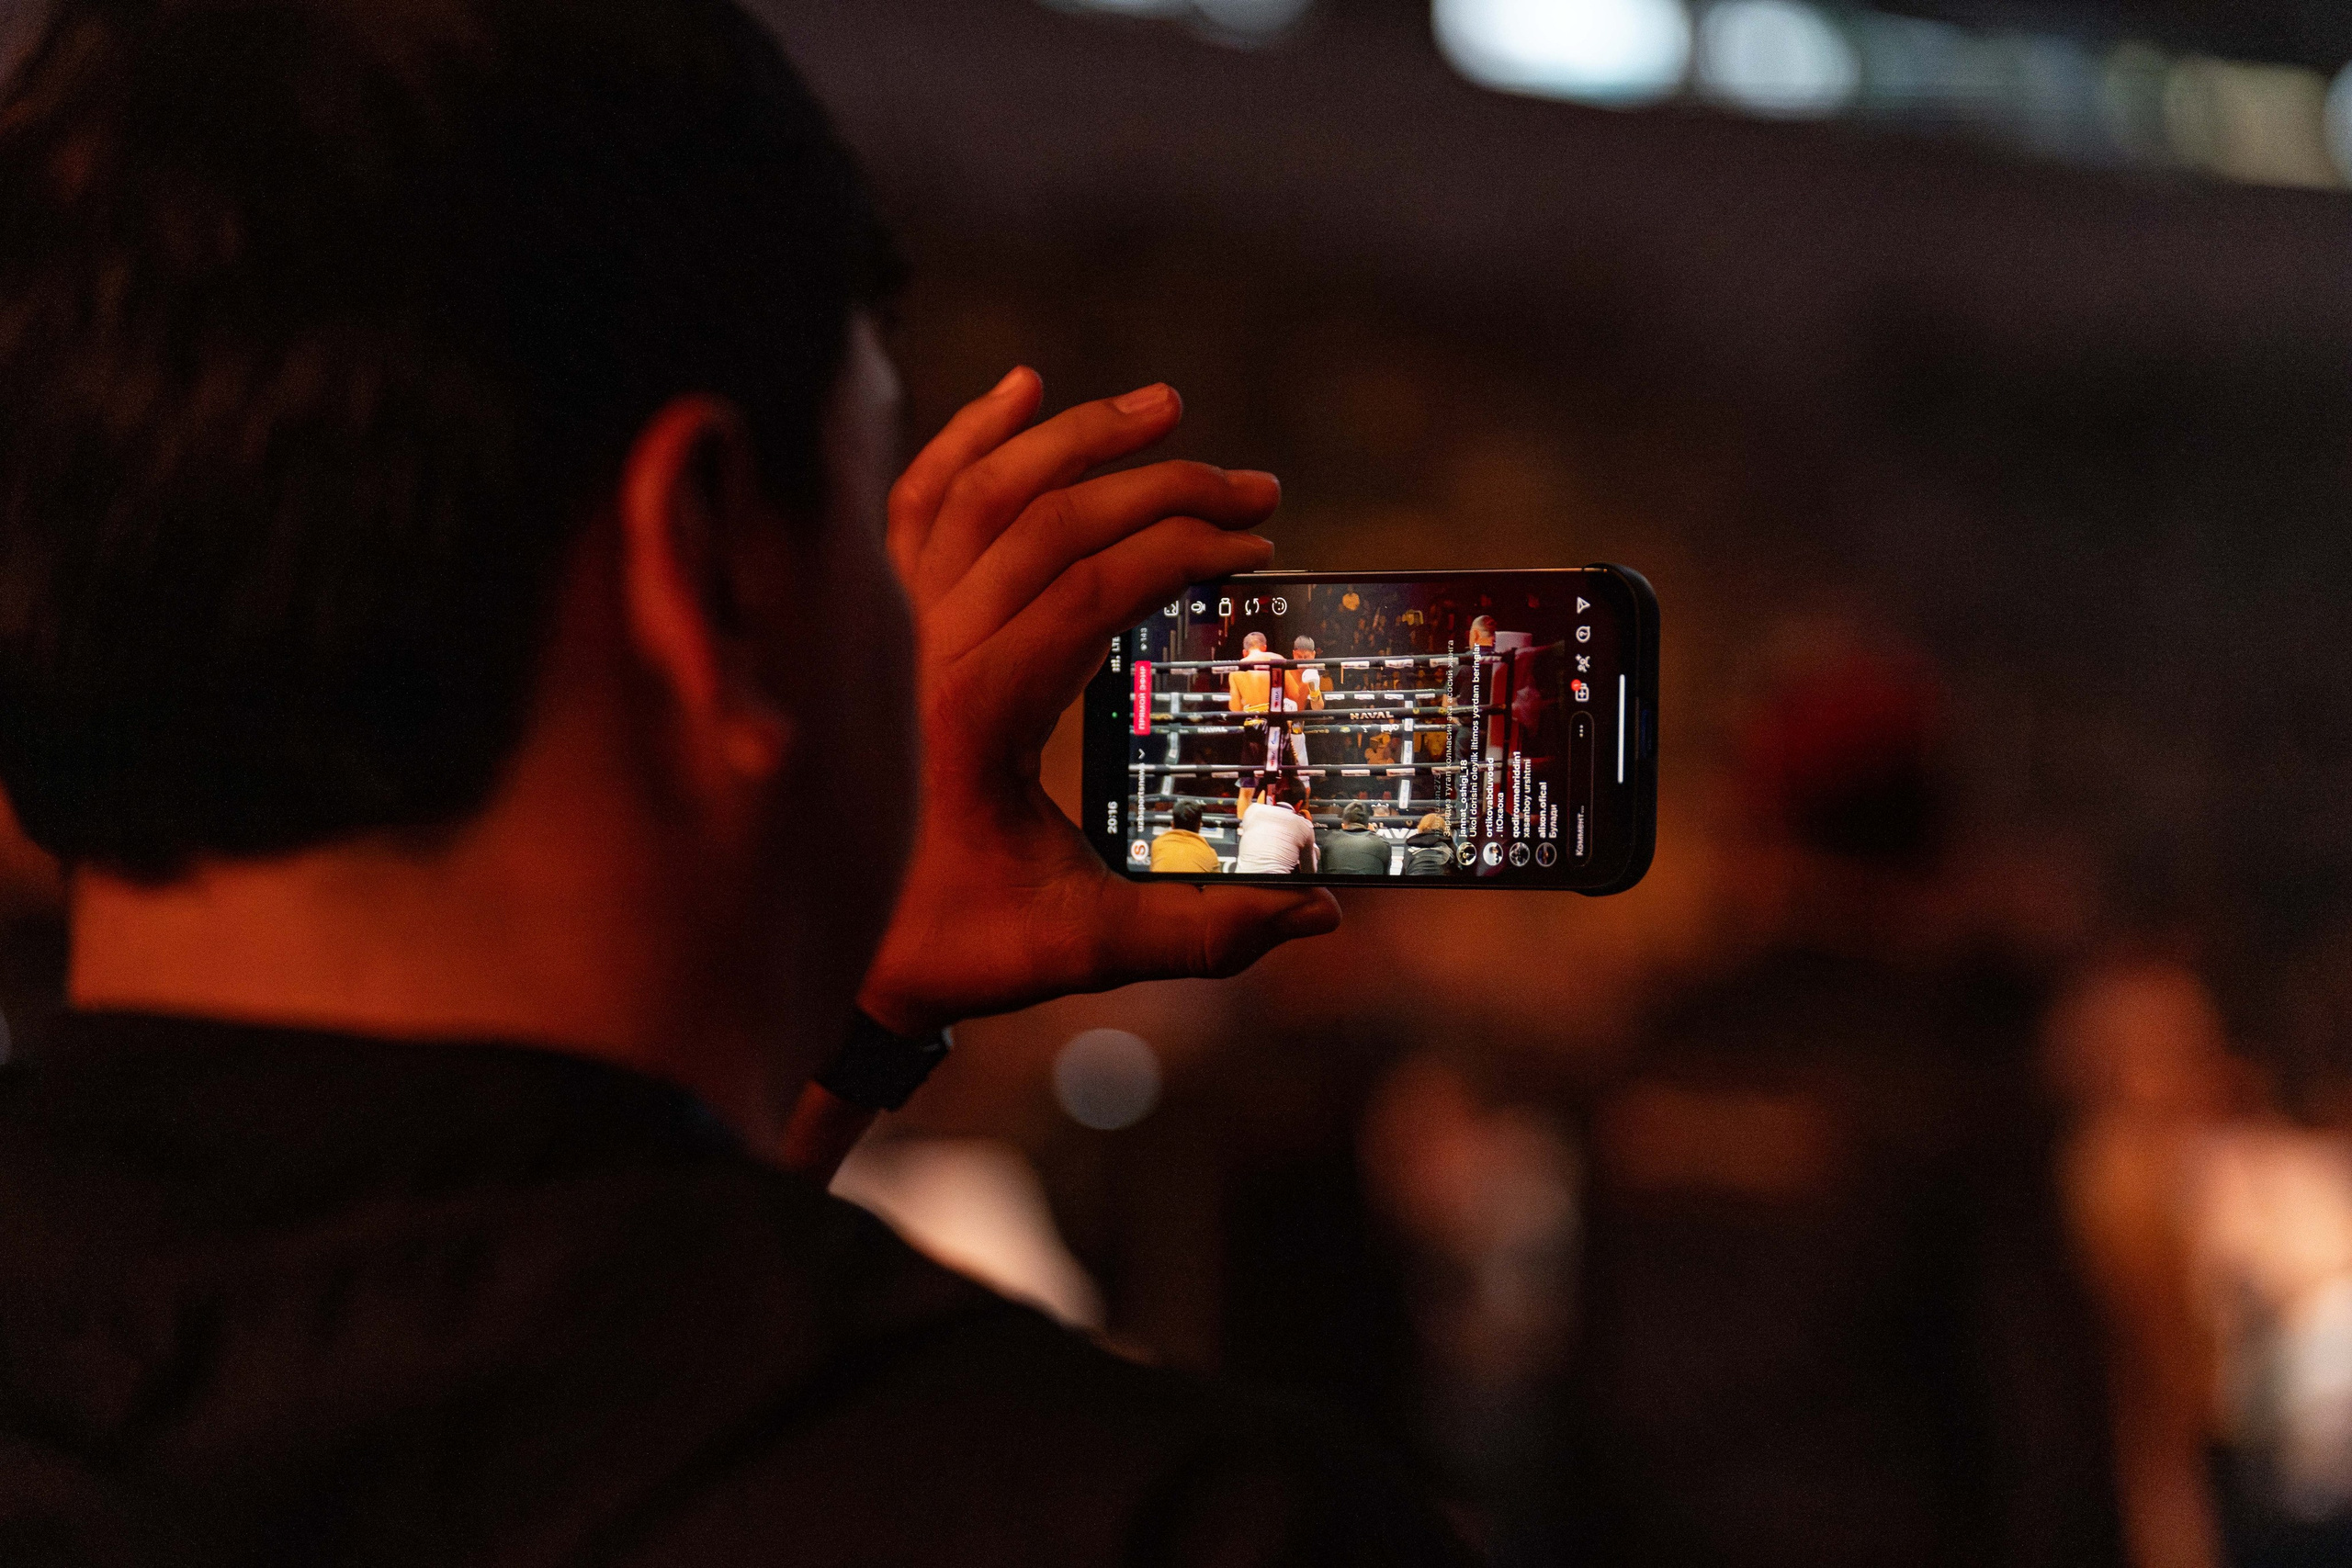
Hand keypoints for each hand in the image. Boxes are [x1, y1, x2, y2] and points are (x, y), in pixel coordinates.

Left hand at [858, 370, 1339, 1032]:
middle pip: (1050, 520)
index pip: (1094, 586)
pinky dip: (966, 437)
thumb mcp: (1078, 948)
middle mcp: (923, 645)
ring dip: (1075, 436)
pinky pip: (916, 500)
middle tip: (1255, 486)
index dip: (1185, 552)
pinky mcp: (876, 615)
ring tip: (1163, 406)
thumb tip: (1318, 915)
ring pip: (982, 489)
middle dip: (1162, 486)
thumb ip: (1200, 933)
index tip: (1258, 550)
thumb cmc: (954, 947)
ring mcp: (891, 622)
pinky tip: (1021, 389)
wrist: (832, 945)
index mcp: (976, 710)